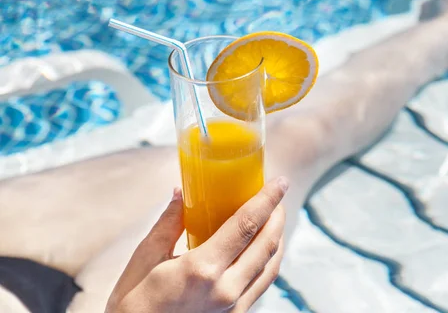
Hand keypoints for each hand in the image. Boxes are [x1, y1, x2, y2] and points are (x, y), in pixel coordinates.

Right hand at [105, 177, 288, 312]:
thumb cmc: (134, 304)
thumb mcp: (145, 258)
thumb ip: (168, 223)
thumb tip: (182, 192)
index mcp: (202, 269)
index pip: (246, 225)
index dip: (267, 200)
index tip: (280, 181)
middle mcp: (225, 289)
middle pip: (267, 245)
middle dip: (277, 216)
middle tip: (277, 196)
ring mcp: (234, 308)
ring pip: (271, 267)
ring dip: (277, 238)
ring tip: (274, 218)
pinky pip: (261, 284)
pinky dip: (268, 261)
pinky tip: (262, 249)